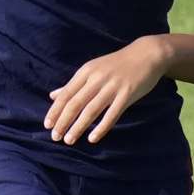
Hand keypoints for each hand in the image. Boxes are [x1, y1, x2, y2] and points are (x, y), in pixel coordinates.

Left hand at [44, 36, 166, 144]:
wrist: (146, 54)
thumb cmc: (116, 64)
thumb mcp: (92, 70)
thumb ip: (73, 85)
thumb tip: (53, 96)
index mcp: (85, 72)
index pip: (66, 94)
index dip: (55, 110)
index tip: (47, 125)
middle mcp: (96, 79)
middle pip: (75, 103)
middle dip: (63, 121)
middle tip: (55, 137)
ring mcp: (112, 87)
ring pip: (91, 110)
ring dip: (78, 126)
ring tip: (69, 140)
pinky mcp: (127, 94)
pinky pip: (112, 114)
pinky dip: (101, 127)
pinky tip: (92, 138)